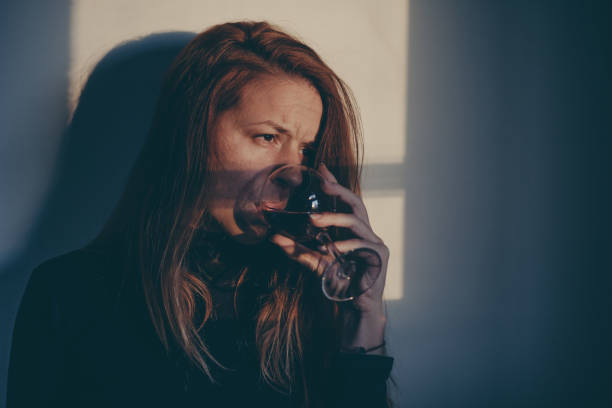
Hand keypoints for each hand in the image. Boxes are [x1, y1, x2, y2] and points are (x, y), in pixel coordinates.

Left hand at [269, 163, 389, 318]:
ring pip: (357, 220)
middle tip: (321, 186)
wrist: (355, 309)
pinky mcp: (379, 256)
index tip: (321, 169)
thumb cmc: (339, 282)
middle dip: (339, 191)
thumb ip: (297, 249)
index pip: (344, 201)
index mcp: (353, 230)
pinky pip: (362, 244)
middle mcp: (366, 232)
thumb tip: (273, 237)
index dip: (334, 184)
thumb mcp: (314, 263)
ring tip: (314, 220)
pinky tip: (332, 249)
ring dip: (334, 218)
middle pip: (356, 203)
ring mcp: (375, 243)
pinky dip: (346, 245)